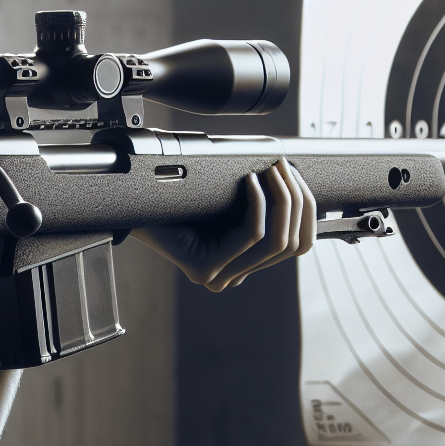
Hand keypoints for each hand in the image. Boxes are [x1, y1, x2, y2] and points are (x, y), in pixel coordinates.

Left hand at [132, 158, 315, 291]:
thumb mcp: (233, 203)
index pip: (298, 246)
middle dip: (297, 200)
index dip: (307, 210)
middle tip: (286, 168)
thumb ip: (263, 206)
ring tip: (272, 170)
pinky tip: (250, 181)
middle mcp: (235, 276)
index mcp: (245, 264)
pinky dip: (257, 203)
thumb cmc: (183, 199)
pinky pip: (250, 235)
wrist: (137, 204)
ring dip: (281, 198)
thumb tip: (299, 189)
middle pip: (292, 244)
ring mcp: (220, 277)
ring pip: (275, 240)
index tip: (299, 178)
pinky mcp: (205, 270)